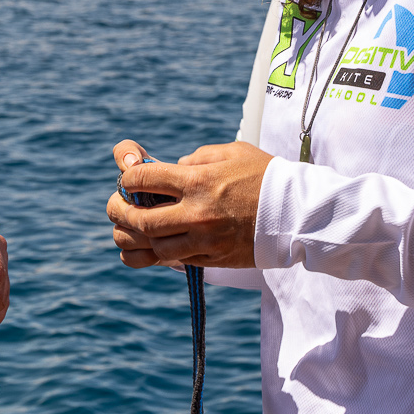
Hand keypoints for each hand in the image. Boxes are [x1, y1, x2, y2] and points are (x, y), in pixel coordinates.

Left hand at [107, 138, 269, 269]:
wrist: (297, 213)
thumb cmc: (265, 176)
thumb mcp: (231, 153)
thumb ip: (197, 159)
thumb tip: (172, 167)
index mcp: (198, 180)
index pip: (144, 180)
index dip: (127, 179)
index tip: (126, 180)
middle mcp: (197, 212)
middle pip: (140, 218)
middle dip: (119, 212)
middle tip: (116, 208)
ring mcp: (205, 239)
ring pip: (154, 246)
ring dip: (135, 237)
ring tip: (129, 229)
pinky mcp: (213, 258)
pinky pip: (175, 261)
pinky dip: (156, 254)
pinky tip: (148, 247)